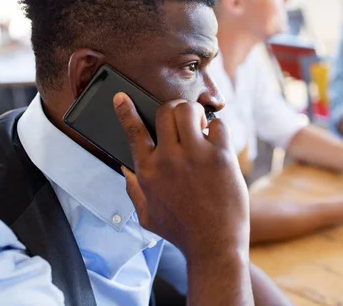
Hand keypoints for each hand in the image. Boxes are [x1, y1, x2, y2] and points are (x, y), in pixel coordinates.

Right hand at [113, 93, 249, 259]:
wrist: (214, 245)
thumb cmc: (182, 231)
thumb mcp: (146, 215)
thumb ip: (134, 189)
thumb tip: (126, 167)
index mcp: (147, 172)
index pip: (132, 131)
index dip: (125, 110)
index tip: (122, 97)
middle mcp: (168, 160)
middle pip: (165, 111)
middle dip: (173, 109)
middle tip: (182, 119)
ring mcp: (195, 156)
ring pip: (189, 110)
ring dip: (194, 113)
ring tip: (199, 126)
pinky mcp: (220, 157)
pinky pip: (218, 125)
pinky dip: (217, 128)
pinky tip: (216, 141)